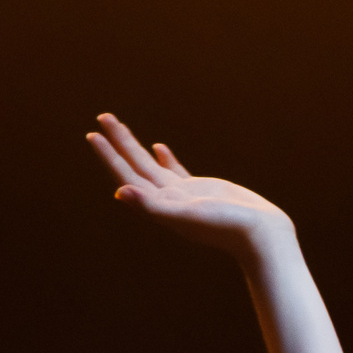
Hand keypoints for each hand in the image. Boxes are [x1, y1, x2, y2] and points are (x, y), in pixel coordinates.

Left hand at [85, 113, 286, 258]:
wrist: (259, 234)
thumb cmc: (225, 227)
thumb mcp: (186, 215)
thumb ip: (152, 206)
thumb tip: (120, 193)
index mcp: (160, 207)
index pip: (127, 177)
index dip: (109, 156)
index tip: (93, 135)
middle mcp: (167, 201)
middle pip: (135, 167)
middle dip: (118, 143)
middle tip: (102, 117)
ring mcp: (183, 195)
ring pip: (151, 165)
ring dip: (135, 146)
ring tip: (119, 126)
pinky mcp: (200, 190)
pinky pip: (175, 171)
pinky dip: (164, 159)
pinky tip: (158, 147)